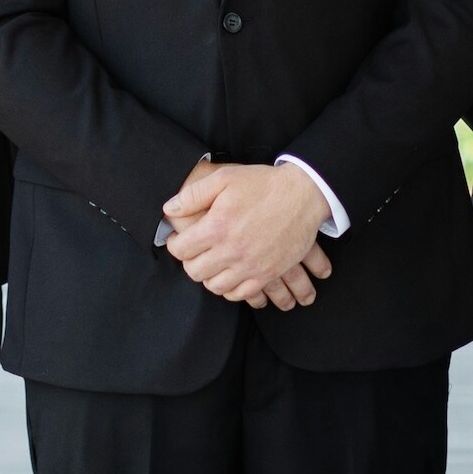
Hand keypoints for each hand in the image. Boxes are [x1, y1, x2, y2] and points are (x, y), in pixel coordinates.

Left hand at [162, 161, 330, 303]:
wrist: (304, 194)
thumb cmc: (263, 184)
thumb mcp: (225, 178)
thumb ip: (193, 194)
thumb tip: (168, 210)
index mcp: (217, 227)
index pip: (180, 250)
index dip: (175, 245)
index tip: (178, 241)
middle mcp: (231, 251)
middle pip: (195, 272)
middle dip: (190, 262)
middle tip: (194, 252)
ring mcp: (251, 266)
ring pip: (215, 287)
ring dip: (209, 276)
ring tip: (212, 263)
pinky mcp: (268, 274)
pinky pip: (240, 294)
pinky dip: (231, 289)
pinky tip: (231, 275)